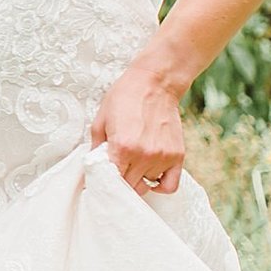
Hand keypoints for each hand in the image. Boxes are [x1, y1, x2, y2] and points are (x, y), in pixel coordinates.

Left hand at [90, 60, 187, 194]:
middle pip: (129, 187)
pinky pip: (170, 185)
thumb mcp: (100, 120)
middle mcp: (144, 156)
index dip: (103, 181)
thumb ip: (96, 148)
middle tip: (115, 173)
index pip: (111, 180)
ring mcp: (163, 157)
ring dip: (137, 179)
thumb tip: (92, 168)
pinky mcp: (177, 156)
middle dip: (119, 183)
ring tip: (132, 165)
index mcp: (122, 147)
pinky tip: (151, 177)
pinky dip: (160, 186)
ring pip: (147, 185)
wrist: (154, 83)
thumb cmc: (124, 98)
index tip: (100, 180)